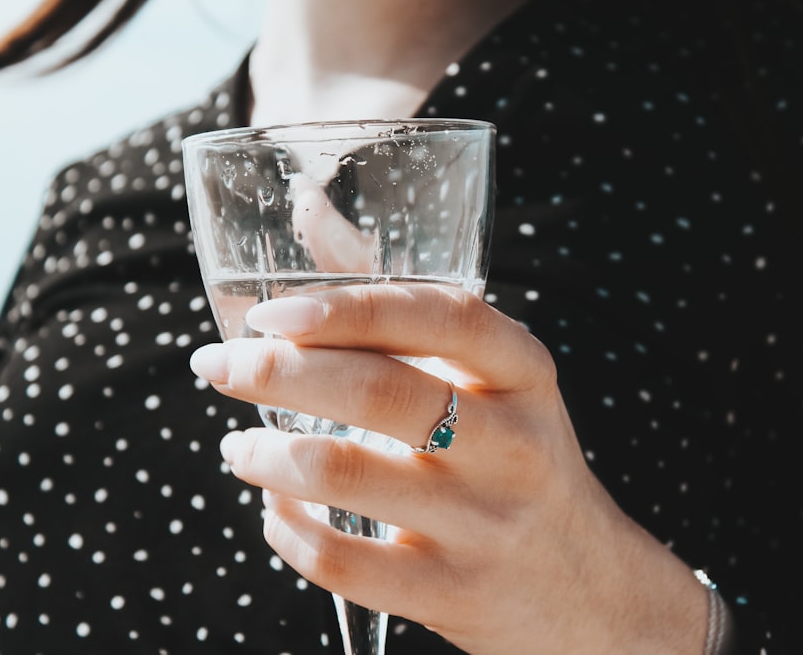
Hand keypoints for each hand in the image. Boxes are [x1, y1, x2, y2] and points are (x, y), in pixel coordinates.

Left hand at [190, 285, 708, 653]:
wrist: (584, 586)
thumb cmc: (514, 456)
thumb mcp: (490, 378)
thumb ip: (398, 301)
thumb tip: (308, 208)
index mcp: (524, 372)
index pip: (439, 315)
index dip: (344, 308)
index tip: (267, 315)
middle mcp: (514, 443)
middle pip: (377, 392)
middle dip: (274, 374)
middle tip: (217, 369)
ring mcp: (486, 523)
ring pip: (344, 476)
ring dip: (264, 456)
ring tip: (236, 448)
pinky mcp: (453, 593)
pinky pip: (342, 562)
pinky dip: (286, 532)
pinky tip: (276, 512)